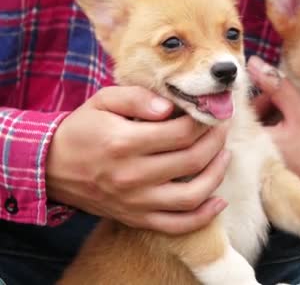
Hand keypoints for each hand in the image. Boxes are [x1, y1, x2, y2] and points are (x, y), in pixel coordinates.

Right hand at [46, 86, 229, 234]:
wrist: (50, 167)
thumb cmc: (82, 129)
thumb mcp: (103, 101)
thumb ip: (138, 98)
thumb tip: (170, 107)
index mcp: (124, 143)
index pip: (182, 132)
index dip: (204, 120)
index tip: (212, 111)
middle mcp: (132, 176)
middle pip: (192, 159)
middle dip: (216, 140)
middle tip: (222, 127)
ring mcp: (136, 201)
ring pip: (192, 195)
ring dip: (217, 174)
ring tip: (225, 155)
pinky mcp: (136, 218)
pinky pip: (177, 225)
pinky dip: (204, 216)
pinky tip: (218, 200)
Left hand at [247, 56, 299, 190]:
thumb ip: (277, 86)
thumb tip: (253, 63)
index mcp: (250, 141)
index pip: (240, 107)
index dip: (259, 95)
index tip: (277, 96)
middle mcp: (243, 155)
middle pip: (243, 118)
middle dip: (264, 107)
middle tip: (289, 107)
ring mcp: (249, 164)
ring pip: (250, 128)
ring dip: (267, 118)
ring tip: (293, 122)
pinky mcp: (256, 168)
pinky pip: (255, 142)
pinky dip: (270, 133)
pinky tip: (289, 135)